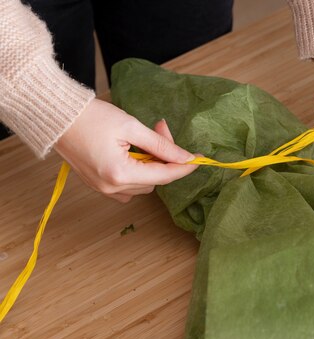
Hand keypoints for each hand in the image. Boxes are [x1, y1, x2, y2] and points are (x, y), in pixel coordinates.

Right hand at [54, 99, 197, 202]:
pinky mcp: (98, 186)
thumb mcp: (131, 126)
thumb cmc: (90, 117)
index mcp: (120, 174)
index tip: (199, 158)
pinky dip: (137, 172)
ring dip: (151, 164)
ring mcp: (103, 189)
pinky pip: (129, 186)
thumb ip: (161, 145)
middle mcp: (112, 187)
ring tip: (144, 138)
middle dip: (164, 157)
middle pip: (155, 180)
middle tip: (160, 129)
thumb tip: (185, 157)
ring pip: (144, 184)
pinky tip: (132, 152)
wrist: (56, 116)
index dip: (184, 166)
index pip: (165, 175)